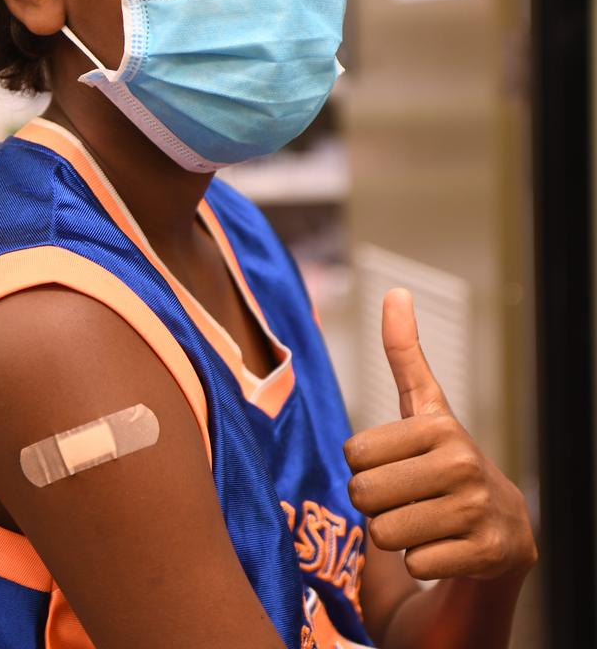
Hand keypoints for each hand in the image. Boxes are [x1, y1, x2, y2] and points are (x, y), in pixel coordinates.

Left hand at [344, 288, 536, 581]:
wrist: (500, 526)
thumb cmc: (443, 460)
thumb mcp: (424, 406)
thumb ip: (404, 352)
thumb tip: (396, 290)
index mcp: (437, 425)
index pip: (354, 455)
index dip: (365, 466)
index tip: (395, 464)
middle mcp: (461, 462)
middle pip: (364, 495)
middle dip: (376, 503)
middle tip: (407, 498)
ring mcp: (476, 509)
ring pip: (385, 533)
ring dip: (397, 534)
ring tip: (426, 519)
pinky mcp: (485, 553)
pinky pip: (413, 563)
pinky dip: (422, 561)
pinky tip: (446, 545)